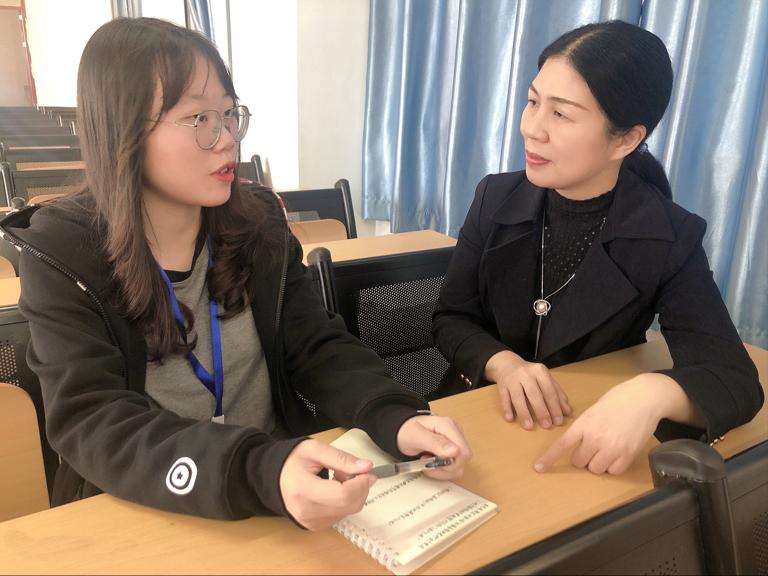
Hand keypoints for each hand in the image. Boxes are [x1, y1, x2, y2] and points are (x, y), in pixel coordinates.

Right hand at [279, 439, 375, 530]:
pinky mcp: (315, 527)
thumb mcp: (315, 449)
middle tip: (352, 470)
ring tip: (338, 478)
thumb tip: (367, 467)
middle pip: (349, 505)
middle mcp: (306, 512)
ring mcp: (311, 522)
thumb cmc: (293, 461)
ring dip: (353, 493)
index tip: (367, 471)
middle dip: (360, 487)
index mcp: (303, 489)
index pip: (343, 494)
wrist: (273, 478)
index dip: (361, 483)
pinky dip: (345, 501)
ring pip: (349, 511)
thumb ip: (342, 458)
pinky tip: (334, 490)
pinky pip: (342, 515)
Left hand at [396, 415, 472, 479]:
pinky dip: (441, 470)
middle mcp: (455, 434)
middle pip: (463, 460)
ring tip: (426, 461)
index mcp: (449, 426)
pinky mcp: (452, 452)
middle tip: (426, 461)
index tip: (431, 461)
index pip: (464, 452)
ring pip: (459, 467)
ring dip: (441, 470)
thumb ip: (435, 443)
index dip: (450, 462)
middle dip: (444, 467)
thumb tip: (455, 452)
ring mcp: (455, 443)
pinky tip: (431, 462)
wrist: (401, 432)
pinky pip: (453, 468)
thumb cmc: (406, 431)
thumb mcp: (416, 436)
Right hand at [487, 351, 570, 429]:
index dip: (554, 406)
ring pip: (518, 397)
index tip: (558, 421)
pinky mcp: (501, 385)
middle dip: (541, 411)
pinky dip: (507, 408)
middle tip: (547, 425)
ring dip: (524, 413)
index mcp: (539, 371)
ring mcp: (512, 379)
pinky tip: (510, 419)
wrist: (507, 364)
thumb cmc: (530, 375)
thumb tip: (567, 412)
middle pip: (534, 394)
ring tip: (529, 426)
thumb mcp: (545, 379)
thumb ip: (557, 393)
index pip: (549, 390)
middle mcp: (525, 374)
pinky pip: (504, 398)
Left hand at [534, 378, 661, 474]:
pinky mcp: (627, 455)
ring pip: (595, 469)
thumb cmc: (617, 401)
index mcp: (583, 424)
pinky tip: (618, 453)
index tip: (539, 468)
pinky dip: (613, 466)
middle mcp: (595, 438)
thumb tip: (577, 444)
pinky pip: (613, 471)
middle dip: (583, 457)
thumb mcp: (593, 411)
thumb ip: (584, 428)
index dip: (550, 458)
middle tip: (593, 446)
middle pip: (578, 461)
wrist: (643, 398)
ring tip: (607, 448)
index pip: (562, 445)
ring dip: (598, 462)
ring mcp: (612, 448)